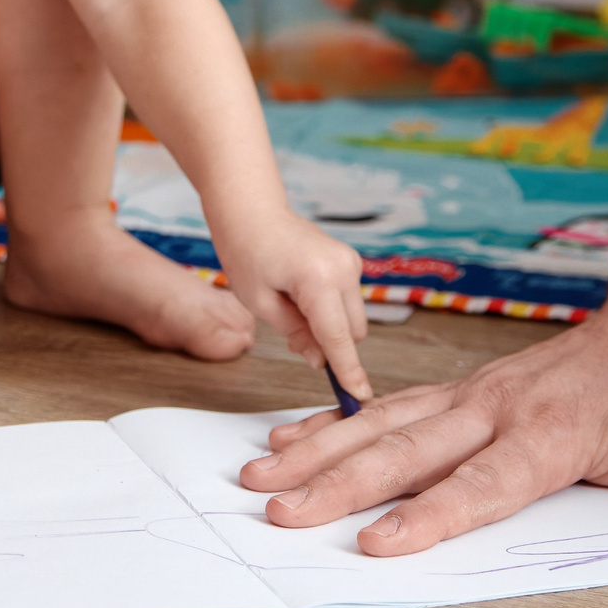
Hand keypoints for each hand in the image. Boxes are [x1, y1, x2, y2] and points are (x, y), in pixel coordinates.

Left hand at [213, 213, 373, 398]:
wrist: (252, 212)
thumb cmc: (247, 253)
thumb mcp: (261, 303)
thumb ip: (297, 335)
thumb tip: (321, 361)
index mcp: (319, 279)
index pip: (339, 337)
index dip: (348, 370)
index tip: (360, 396)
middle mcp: (344, 269)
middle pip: (354, 332)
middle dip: (332, 345)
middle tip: (294, 336)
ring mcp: (351, 262)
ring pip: (355, 319)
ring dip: (332, 327)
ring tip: (293, 307)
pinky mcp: (351, 261)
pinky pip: (349, 301)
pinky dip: (332, 310)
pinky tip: (303, 295)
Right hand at [238, 294, 607, 558]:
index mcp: (554, 428)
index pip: (484, 483)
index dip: (433, 516)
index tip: (380, 544)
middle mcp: (502, 406)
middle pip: (411, 451)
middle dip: (342, 484)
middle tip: (283, 511)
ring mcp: (477, 394)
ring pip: (386, 423)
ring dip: (321, 448)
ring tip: (261, 473)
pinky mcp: (465, 392)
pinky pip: (392, 408)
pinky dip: (337, 422)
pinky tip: (292, 437)